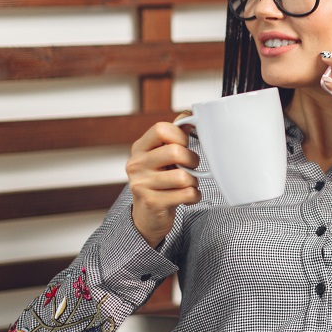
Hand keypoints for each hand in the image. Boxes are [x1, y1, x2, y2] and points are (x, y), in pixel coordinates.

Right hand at [126, 120, 201, 246]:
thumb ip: (175, 136)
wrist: (147, 215)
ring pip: (183, 177)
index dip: (180, 136)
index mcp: (140, 148)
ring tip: (187, 184)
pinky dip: (194, 196)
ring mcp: (141, 184)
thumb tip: (190, 115)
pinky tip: (187, 197)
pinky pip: (187, 194)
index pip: (162, 128)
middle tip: (191, 167)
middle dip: (192, 160)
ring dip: (193, 182)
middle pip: (175, 151)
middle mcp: (136, 164)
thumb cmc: (160, 181)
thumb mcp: (162, 156)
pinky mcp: (152, 202)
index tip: (184, 146)